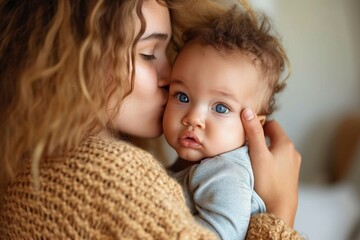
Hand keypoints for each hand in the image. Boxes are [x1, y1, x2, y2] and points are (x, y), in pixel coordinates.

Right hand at [241, 108, 300, 226]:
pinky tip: (261, 170)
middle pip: (275, 137)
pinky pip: (279, 161)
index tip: (247, 130)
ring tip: (252, 157)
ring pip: (277, 150)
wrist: (278, 209)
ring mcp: (293, 165)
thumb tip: (247, 111)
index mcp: (286, 144)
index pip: (272, 124)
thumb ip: (253, 132)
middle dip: (261, 137)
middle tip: (246, 144)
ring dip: (265, 150)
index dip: (259, 124)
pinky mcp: (290, 176)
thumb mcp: (257, 154)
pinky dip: (270, 161)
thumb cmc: (268, 182)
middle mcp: (292, 153)